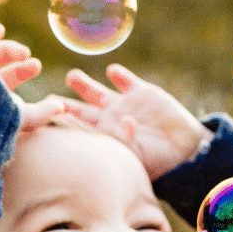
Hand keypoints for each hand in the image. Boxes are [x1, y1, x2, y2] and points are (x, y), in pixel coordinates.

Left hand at [59, 64, 213, 178]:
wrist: (185, 149)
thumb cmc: (159, 160)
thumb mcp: (138, 155)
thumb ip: (127, 138)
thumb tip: (125, 122)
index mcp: (104, 137)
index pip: (78, 130)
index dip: (63, 124)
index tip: (47, 120)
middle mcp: (110, 120)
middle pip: (81, 111)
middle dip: (65, 105)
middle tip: (47, 99)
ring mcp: (124, 105)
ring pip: (97, 92)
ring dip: (84, 84)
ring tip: (71, 77)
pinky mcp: (142, 93)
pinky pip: (126, 81)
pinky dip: (120, 76)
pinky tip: (113, 71)